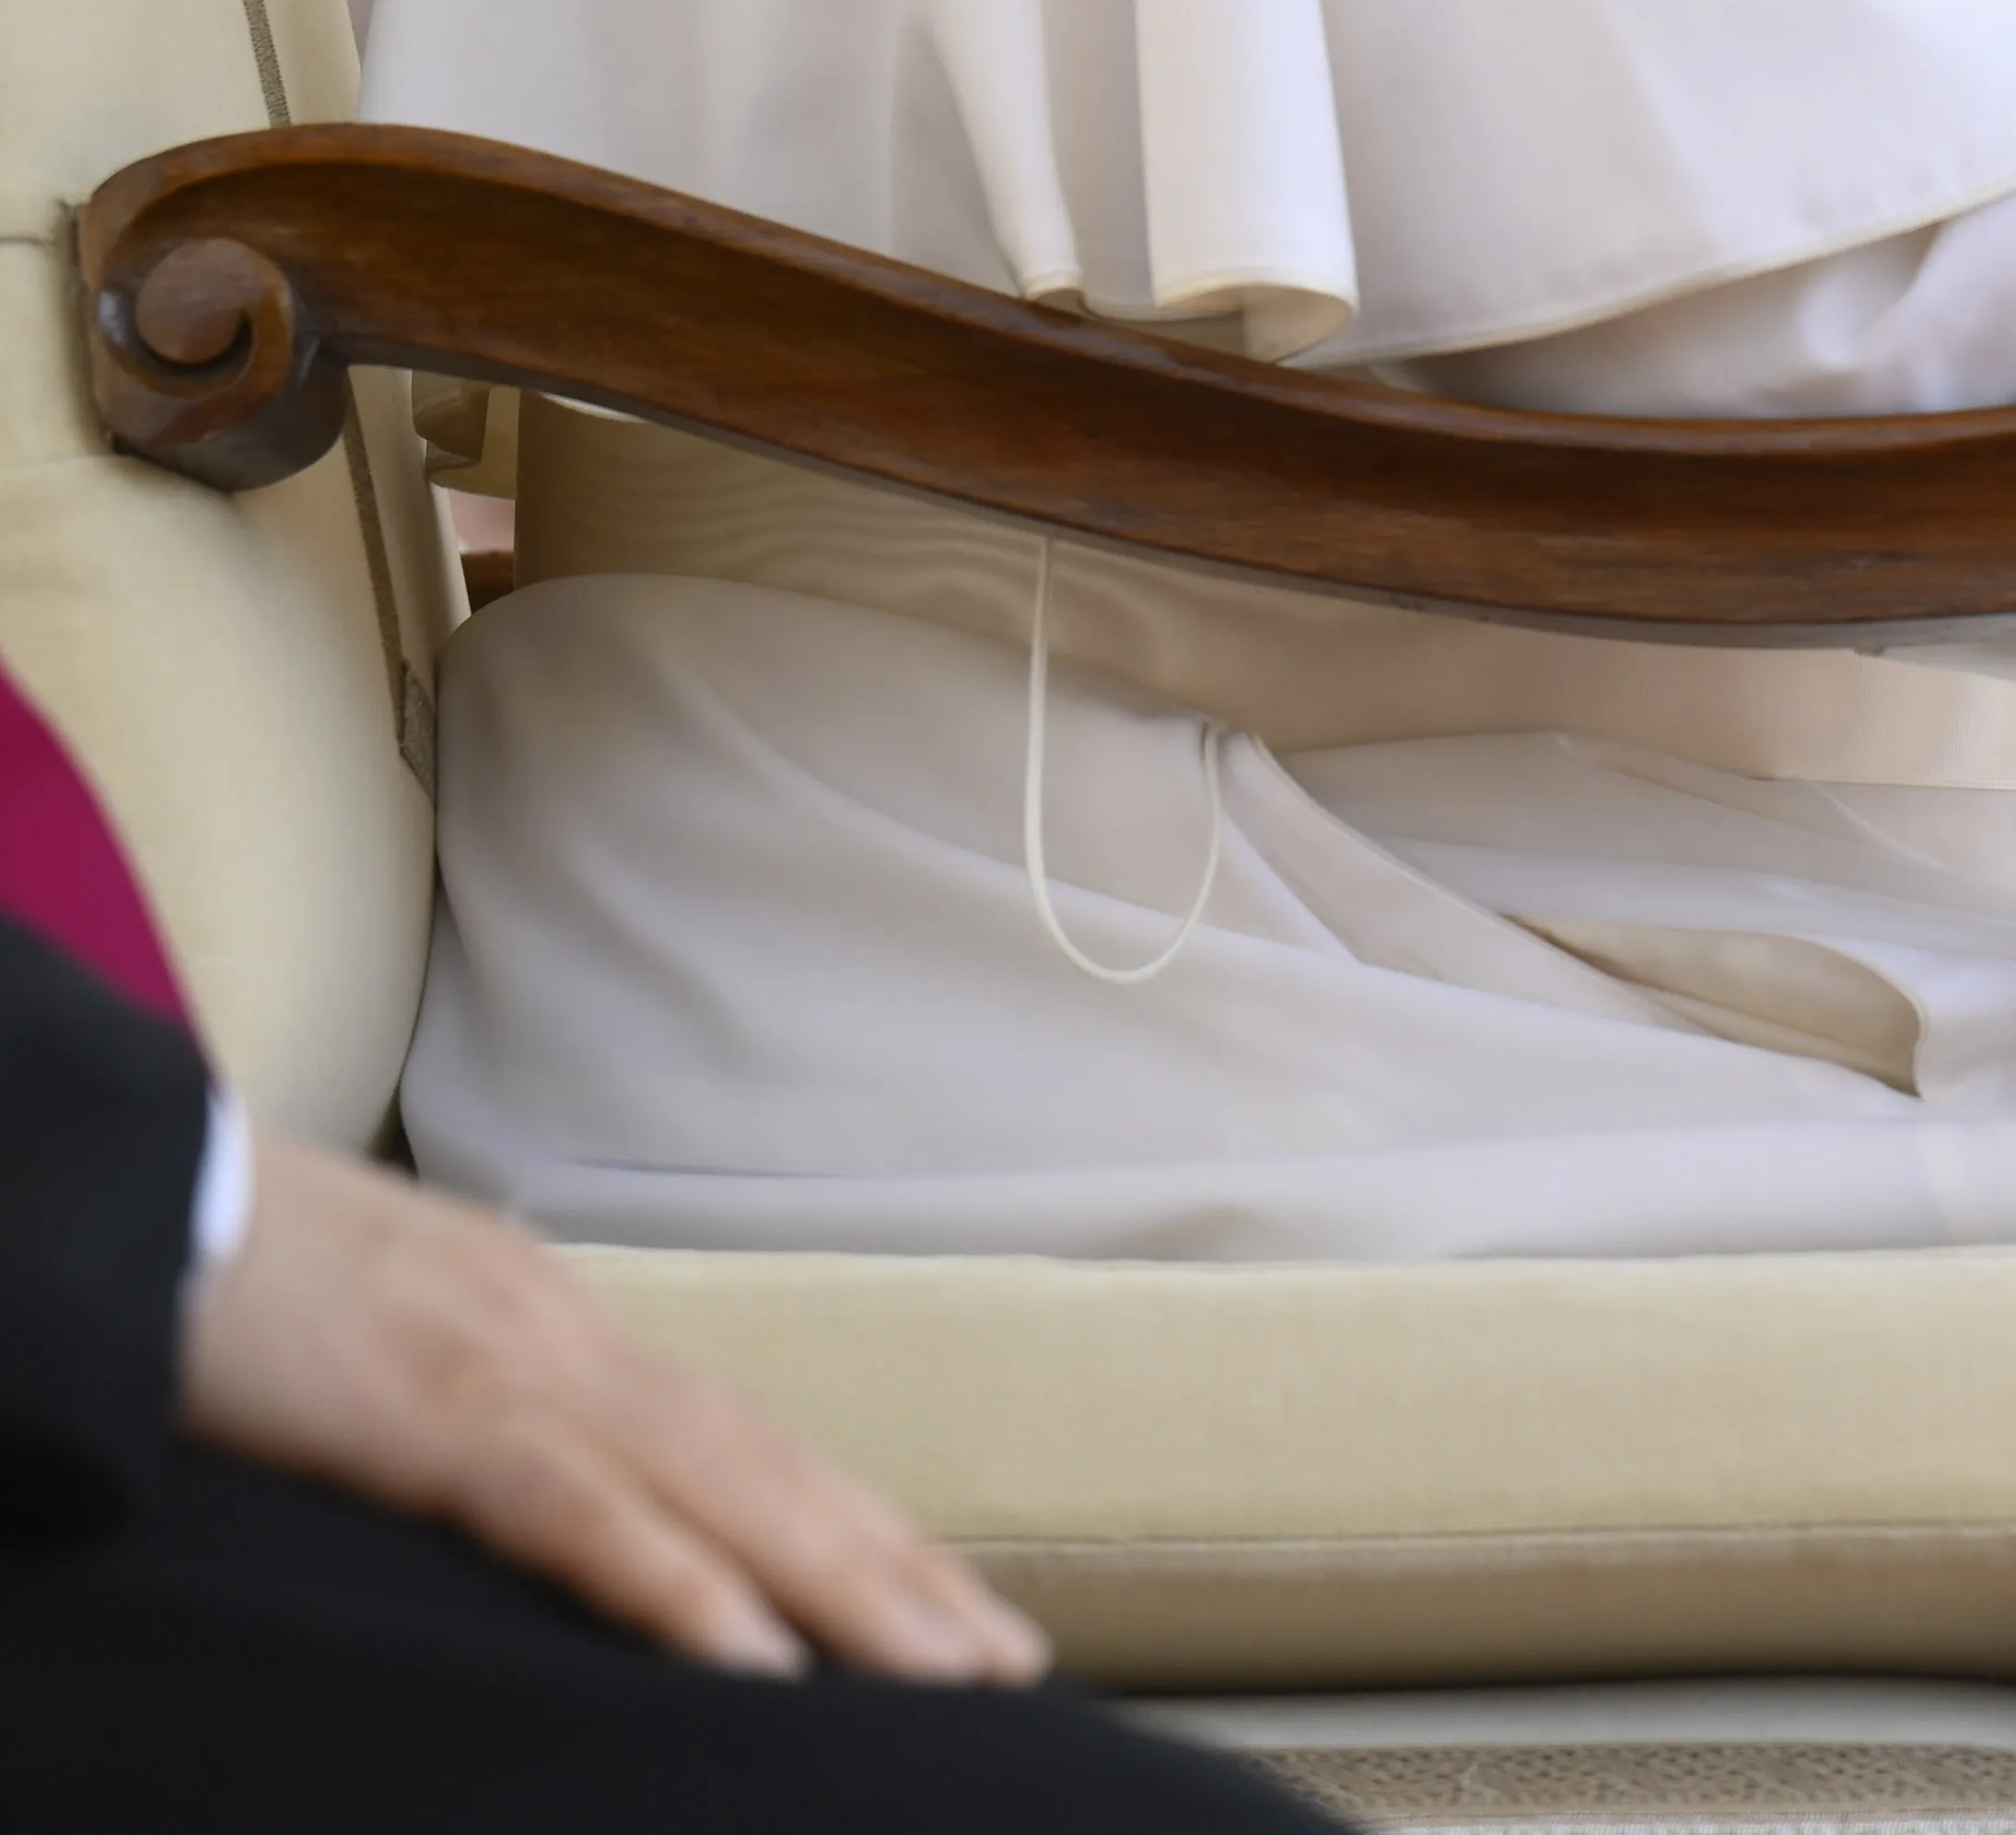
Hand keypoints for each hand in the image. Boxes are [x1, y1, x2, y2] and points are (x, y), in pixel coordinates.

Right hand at [181, 1133, 1047, 1685]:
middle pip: (777, 1472)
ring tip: (950, 1679)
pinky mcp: (435, 1416)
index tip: (954, 1610)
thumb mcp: (397, 1362)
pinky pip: (581, 1513)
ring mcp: (516, 1371)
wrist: (136, 1199)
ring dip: (850, 1591)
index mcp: (570, 1337)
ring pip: (725, 1492)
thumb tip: (543, 1490)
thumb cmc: (247, 1288)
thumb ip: (486, 1421)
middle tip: (1013, 1668)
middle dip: (903, 1576)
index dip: (859, 1532)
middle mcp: (577, 1343)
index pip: (752, 1448)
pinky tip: (760, 1662)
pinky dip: (679, 1587)